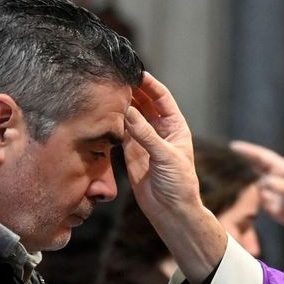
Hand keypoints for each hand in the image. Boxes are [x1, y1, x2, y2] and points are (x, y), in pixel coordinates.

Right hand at [123, 74, 227, 281]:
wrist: (171, 211)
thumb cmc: (179, 184)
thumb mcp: (165, 156)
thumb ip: (146, 134)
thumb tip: (129, 111)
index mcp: (175, 126)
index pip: (162, 97)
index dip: (149, 84)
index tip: (135, 72)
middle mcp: (160, 130)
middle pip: (145, 103)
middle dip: (132, 90)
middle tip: (115, 78)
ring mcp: (145, 141)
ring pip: (131, 116)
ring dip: (121, 105)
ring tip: (106, 92)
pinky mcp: (132, 153)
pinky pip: (121, 133)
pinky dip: (113, 123)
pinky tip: (103, 114)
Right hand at [230, 140, 283, 243]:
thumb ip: (280, 186)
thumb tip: (262, 182)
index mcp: (280, 168)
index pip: (261, 156)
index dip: (248, 151)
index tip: (233, 147)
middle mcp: (271, 176)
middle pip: (251, 166)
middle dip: (238, 162)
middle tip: (221, 161)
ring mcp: (267, 189)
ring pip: (249, 182)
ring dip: (238, 180)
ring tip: (221, 178)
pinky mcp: (264, 202)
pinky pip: (251, 197)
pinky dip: (241, 196)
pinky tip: (230, 195)